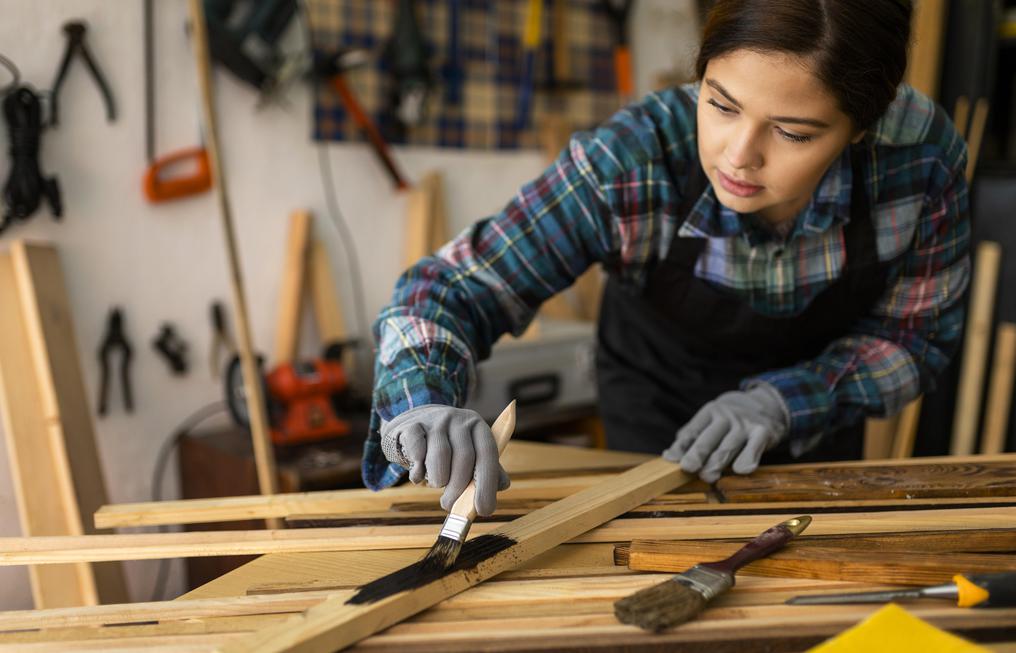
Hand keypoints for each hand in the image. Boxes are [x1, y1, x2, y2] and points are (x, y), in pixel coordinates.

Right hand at [380, 404, 509, 515]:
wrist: (415, 424)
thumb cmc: (449, 447)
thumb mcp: (471, 453)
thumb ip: (488, 469)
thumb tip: (503, 485)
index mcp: (478, 427)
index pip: (488, 454)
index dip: (487, 484)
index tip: (483, 510)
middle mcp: (459, 420)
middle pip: (464, 457)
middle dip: (458, 489)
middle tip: (450, 506)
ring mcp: (435, 420)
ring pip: (439, 456)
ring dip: (437, 479)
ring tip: (436, 483)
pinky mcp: (412, 424)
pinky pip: (417, 452)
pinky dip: (418, 471)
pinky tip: (418, 474)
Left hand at [662, 384, 788, 482]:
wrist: (766, 405)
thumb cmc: (729, 421)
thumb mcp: (710, 421)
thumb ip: (691, 437)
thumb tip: (669, 456)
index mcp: (709, 412)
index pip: (693, 431)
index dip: (681, 446)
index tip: (671, 459)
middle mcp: (726, 416)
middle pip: (709, 437)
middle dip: (698, 452)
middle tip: (688, 467)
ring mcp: (744, 424)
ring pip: (729, 445)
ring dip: (718, 461)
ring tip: (707, 476)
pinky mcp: (763, 432)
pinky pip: (754, 447)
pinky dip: (748, 458)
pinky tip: (741, 470)